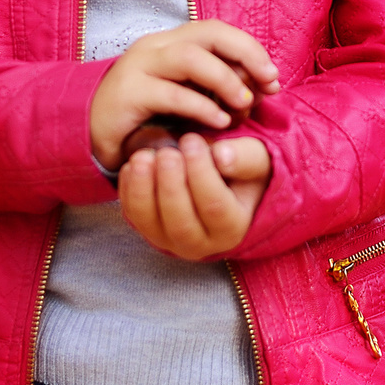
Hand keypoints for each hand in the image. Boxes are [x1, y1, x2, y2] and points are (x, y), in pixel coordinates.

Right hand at [88, 20, 279, 167]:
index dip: (250, 49)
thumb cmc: (147, 117)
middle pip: (208, 33)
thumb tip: (262, 89)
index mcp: (172, 42)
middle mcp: (156, 46)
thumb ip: (218, 89)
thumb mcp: (188, 98)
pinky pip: (171, 94)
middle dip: (246, 55)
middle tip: (267, 83)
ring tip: (243, 105)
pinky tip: (218, 122)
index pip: (217, 30)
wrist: (92, 134)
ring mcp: (139, 66)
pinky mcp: (127, 93)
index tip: (273, 78)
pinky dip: (201, 106)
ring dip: (225, 80)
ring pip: (190, 58)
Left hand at [120, 131, 272, 260]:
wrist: (223, 186)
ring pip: (151, 223)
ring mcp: (171, 241)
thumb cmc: (241, 171)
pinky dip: (129, 190)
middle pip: (180, 221)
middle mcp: (202, 244)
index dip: (200, 173)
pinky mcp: (149, 231)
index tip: (192, 140)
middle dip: (170, 184)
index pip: (214, 206)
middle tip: (167, 152)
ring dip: (142, 189)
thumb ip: (244, 158)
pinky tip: (133, 164)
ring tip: (144, 156)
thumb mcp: (255, 160)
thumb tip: (221, 155)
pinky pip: (133, 216)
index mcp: (233, 228)